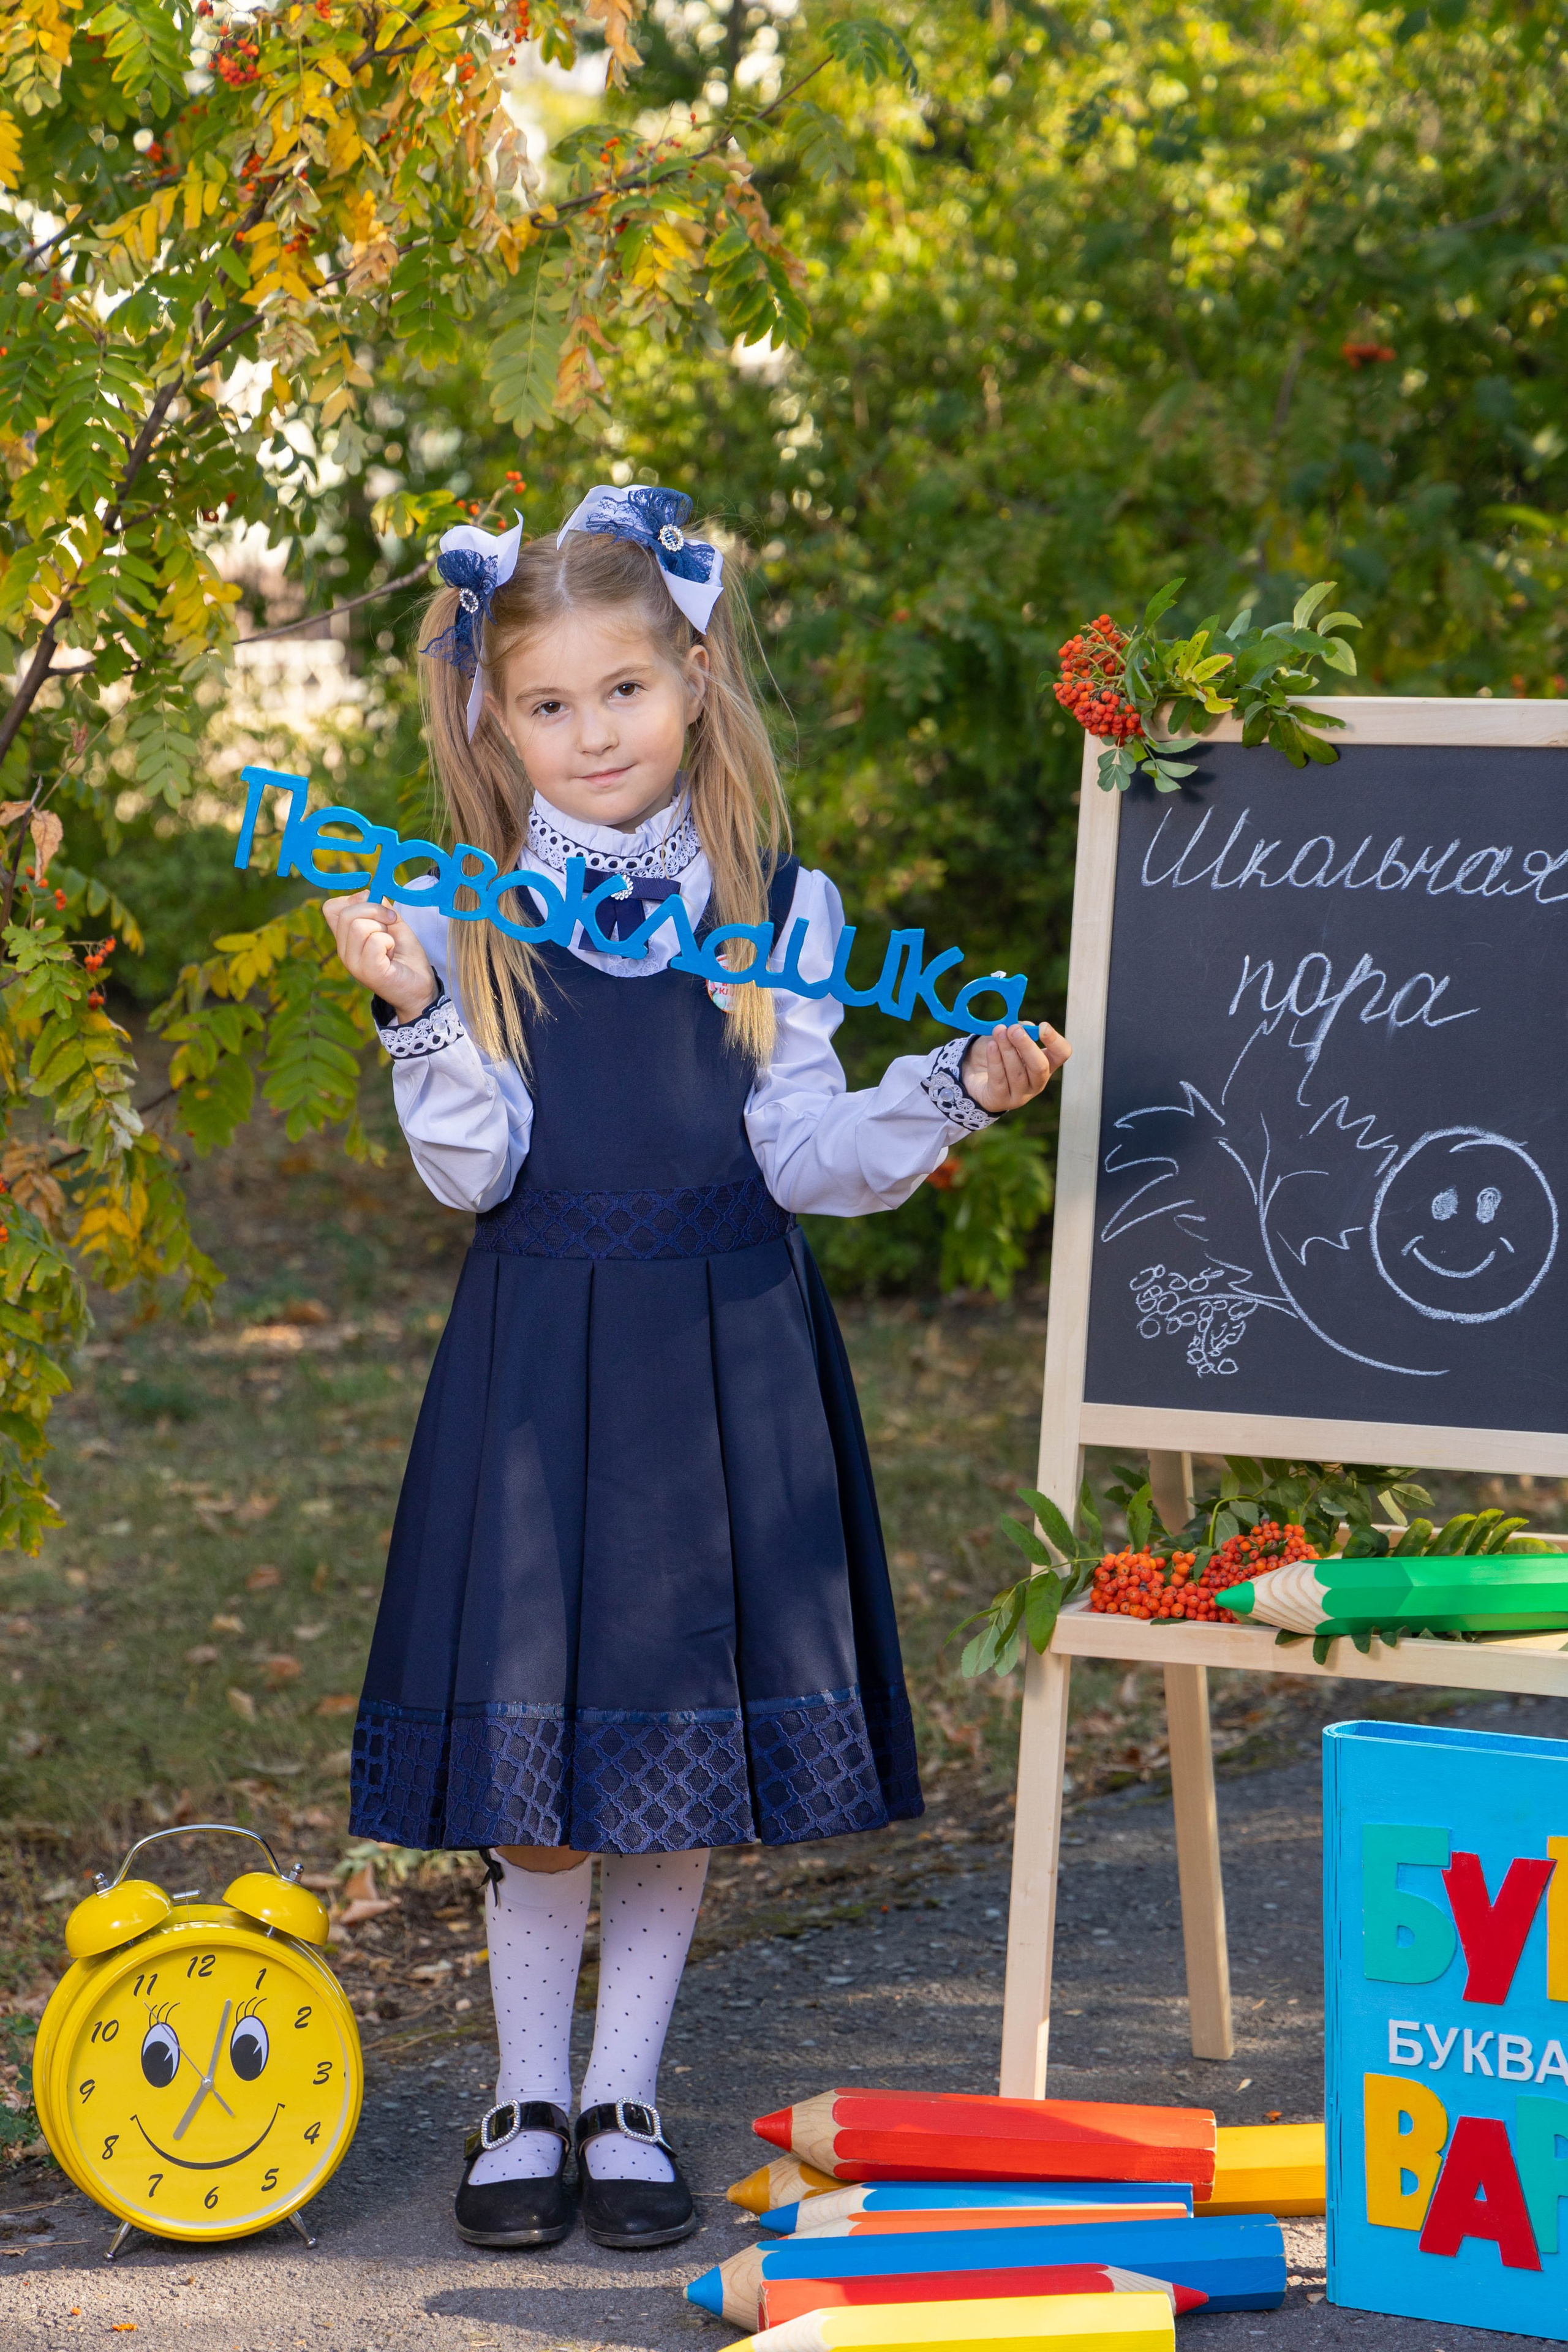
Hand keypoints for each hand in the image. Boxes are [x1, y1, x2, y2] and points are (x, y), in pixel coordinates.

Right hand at [323, 891, 437, 1021]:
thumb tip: (370, 892)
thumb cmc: (406, 957)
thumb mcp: (394, 924)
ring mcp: (353, 963)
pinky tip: (392, 954)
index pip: (330, 908)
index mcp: (346, 938)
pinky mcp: (368, 972)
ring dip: (383, 929)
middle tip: (390, 923)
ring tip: (390, 944)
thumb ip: (381, 907)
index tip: (376, 905)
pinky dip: (389, 942)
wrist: (420, 987)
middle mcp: (344, 951)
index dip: (353, 899)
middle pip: (346, 913)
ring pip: (359, 926)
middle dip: (375, 910)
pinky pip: (375, 942)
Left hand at [960, 1022, 1070, 1114]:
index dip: (1055, 1041)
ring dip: (1007, 1050)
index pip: (1061, 1054)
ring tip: (998, 1032)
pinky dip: (995, 1061)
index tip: (1043, 1026)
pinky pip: (999, 1080)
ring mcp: (1021, 1094)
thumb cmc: (997, 1053)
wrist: (974, 1073)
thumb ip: (1019, 1030)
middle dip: (1027, 1046)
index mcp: (1045, 1063)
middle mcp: (1037, 1081)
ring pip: (1017, 1073)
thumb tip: (1023, 1028)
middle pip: (1040, 1066)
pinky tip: (991, 1046)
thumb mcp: (1009, 1037)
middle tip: (1014, 1029)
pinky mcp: (1001, 1100)